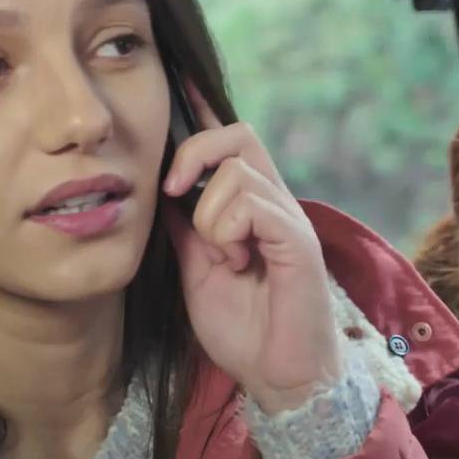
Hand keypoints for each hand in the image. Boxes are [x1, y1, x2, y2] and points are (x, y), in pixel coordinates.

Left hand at [163, 81, 340, 413]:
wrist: (278, 378)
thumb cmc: (244, 329)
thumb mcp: (197, 271)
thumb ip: (186, 229)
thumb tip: (162, 190)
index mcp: (251, 207)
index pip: (230, 142)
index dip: (202, 109)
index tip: (175, 80)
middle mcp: (274, 202)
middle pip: (239, 133)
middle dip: (194, 152)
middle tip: (173, 193)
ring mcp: (288, 217)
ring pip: (236, 173)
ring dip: (211, 218)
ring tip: (225, 259)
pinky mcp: (296, 239)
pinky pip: (251, 204)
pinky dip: (228, 231)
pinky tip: (238, 262)